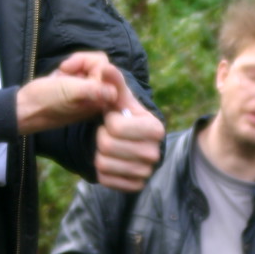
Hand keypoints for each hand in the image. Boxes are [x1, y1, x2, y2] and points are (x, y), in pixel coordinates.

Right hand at [15, 51, 120, 134]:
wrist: (25, 106)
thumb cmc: (46, 101)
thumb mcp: (69, 93)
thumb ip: (92, 91)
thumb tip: (115, 93)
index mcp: (101, 101)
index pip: (110, 71)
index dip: (91, 64)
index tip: (69, 69)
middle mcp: (100, 96)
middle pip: (102, 64)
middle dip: (81, 62)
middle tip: (64, 69)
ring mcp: (90, 90)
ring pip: (92, 62)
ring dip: (75, 64)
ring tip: (62, 74)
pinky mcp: (81, 85)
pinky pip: (84, 66)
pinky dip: (72, 66)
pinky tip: (61, 75)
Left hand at [93, 70, 163, 192]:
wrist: (126, 138)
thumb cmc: (121, 113)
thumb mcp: (117, 95)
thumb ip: (112, 80)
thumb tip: (105, 67)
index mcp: (156, 128)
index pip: (117, 127)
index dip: (109, 121)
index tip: (114, 118)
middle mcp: (155, 152)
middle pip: (108, 146)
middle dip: (101, 136)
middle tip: (108, 132)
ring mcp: (146, 172)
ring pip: (104, 163)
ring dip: (99, 152)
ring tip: (108, 144)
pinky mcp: (135, 186)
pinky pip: (105, 179)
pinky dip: (101, 169)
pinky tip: (109, 159)